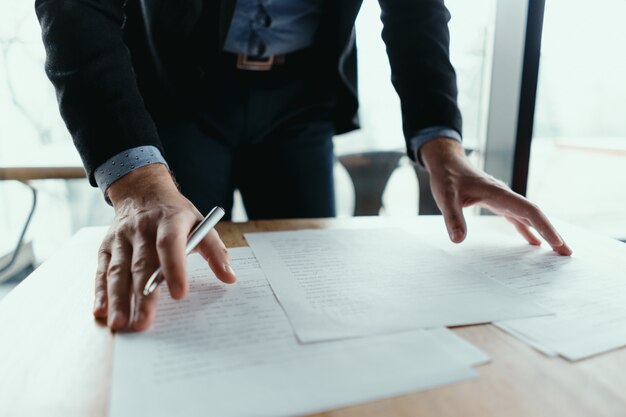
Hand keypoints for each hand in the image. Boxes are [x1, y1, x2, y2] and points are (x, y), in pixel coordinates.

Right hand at [93, 164, 236, 330]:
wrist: (141, 189)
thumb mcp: (200, 222)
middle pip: (141, 264)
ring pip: (118, 270)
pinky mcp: (106, 246)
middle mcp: (142, 229)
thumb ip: (215, 250)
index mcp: (169, 221)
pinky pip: (101, 271)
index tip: (180, 294)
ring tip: (119, 324)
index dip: (175, 269)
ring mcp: (121, 238)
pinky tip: (100, 311)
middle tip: (143, 323)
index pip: (170, 245)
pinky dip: (100, 292)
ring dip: (118, 299)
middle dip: (142, 296)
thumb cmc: (175, 214)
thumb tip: (229, 277)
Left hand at [420, 138, 571, 255]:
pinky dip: (527, 229)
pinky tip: (533, 242)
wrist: (447, 162)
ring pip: (528, 217)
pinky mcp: (497, 203)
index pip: (528, 211)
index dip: (545, 227)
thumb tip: (458, 240)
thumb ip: (452, 218)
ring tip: (557, 251)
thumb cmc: (446, 177)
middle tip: (567, 253)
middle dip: (552, 233)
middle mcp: (505, 196)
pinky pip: (517, 218)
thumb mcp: (445, 197)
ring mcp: (503, 199)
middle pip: (535, 215)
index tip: (557, 243)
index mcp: (498, 193)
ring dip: (543, 232)